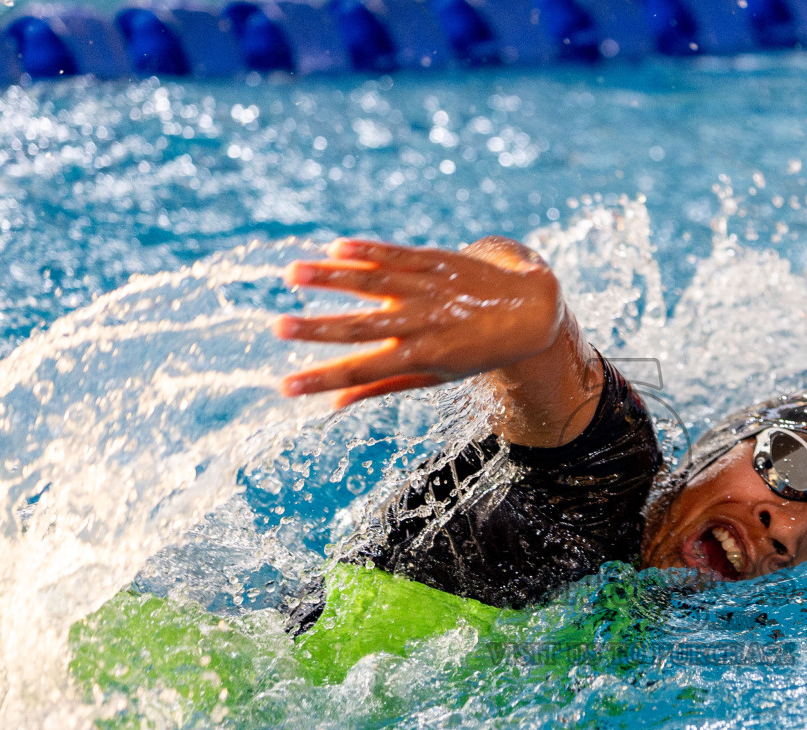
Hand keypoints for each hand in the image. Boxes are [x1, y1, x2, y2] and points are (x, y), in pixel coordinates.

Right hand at [276, 236, 565, 409]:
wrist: (529, 311)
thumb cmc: (474, 350)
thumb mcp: (434, 376)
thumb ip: (382, 386)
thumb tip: (334, 406)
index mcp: (419, 357)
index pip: (361, 372)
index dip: (322, 380)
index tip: (285, 387)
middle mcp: (422, 323)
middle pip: (362, 328)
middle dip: (318, 329)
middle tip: (278, 329)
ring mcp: (429, 289)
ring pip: (374, 283)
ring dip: (332, 278)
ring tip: (292, 274)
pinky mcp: (436, 261)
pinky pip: (398, 255)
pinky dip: (368, 251)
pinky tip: (337, 246)